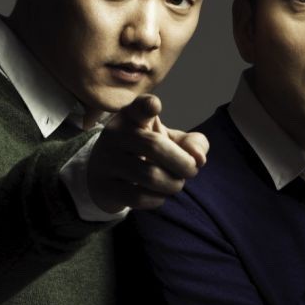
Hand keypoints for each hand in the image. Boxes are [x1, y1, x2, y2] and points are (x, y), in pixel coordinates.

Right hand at [87, 94, 208, 212]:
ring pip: (149, 175)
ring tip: (175, 184)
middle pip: (154, 146)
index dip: (148, 105)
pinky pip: (138, 197)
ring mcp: (107, 161)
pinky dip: (157, 199)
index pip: (139, 106)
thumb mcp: (168, 141)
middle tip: (191, 171)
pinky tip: (158, 195)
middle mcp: (116, 134)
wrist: (104, 175)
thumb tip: (200, 159)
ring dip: (173, 184)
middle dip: (183, 163)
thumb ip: (191, 144)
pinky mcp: (104, 186)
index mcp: (132, 116)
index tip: (155, 107)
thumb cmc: (144, 153)